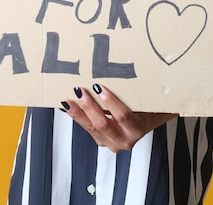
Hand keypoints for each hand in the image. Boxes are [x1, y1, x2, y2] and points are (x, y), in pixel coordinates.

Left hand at [61, 85, 175, 152]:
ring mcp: (112, 143)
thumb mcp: (141, 100)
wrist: (145, 122)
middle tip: (80, 91)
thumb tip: (113, 68)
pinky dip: (77, 117)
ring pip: (92, 129)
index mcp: (137, 128)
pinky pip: (88, 129)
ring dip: (78, 114)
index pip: (123, 116)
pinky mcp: (102, 141)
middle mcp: (125, 140)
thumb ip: (131, 91)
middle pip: (103, 125)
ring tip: (68, 100)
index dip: (110, 102)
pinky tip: (69, 107)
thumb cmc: (144, 106)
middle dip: (89, 107)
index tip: (98, 87)